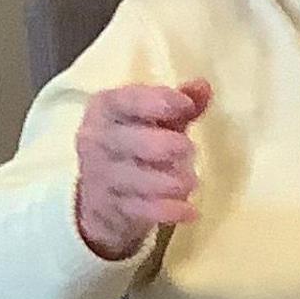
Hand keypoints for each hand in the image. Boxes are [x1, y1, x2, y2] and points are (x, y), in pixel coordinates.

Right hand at [73, 80, 212, 259]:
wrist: (102, 196)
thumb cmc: (136, 143)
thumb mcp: (156, 119)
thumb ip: (181, 103)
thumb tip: (203, 87)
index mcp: (105, 108)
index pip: (126, 101)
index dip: (157, 101)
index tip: (186, 106)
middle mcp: (95, 139)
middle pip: (130, 141)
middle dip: (164, 146)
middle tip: (188, 150)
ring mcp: (99, 176)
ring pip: (135, 179)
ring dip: (169, 182)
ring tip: (191, 182)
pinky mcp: (110, 208)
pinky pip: (141, 210)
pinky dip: (168, 211)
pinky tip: (190, 211)